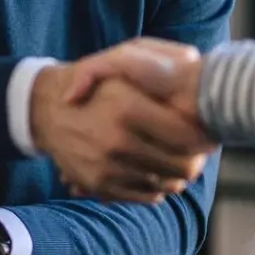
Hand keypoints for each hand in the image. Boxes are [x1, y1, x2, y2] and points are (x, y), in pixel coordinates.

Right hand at [29, 42, 212, 201]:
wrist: (46, 108)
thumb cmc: (99, 84)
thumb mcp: (123, 58)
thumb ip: (158, 64)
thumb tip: (194, 86)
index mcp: (127, 107)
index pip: (187, 138)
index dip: (204, 138)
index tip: (208, 134)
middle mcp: (116, 139)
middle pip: (181, 166)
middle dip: (195, 160)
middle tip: (198, 152)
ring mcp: (106, 165)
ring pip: (165, 184)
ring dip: (177, 176)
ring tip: (177, 162)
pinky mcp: (98, 184)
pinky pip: (143, 196)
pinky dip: (156, 189)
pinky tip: (156, 173)